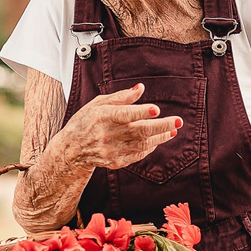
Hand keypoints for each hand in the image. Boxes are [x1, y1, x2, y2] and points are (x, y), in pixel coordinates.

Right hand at [57, 83, 181, 170]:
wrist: (71, 149)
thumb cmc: (86, 120)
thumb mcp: (99, 103)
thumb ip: (122, 97)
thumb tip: (141, 88)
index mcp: (102, 116)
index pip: (124, 114)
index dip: (140, 112)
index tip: (156, 109)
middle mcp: (107, 135)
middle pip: (138, 131)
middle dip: (161, 126)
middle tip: (178, 121)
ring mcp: (111, 150)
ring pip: (141, 144)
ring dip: (160, 137)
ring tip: (173, 129)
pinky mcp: (114, 162)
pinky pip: (137, 155)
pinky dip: (149, 147)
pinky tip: (157, 140)